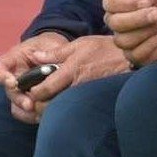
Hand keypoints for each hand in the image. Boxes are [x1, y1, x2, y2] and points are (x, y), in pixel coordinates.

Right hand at [0, 32, 72, 123]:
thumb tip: (50, 62)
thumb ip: (50, 52)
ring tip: (40, 113)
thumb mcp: (50, 44)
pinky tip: (45, 115)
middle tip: (30, 105)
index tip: (12, 83)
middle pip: (9, 92)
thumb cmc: (50, 46)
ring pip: (16, 106)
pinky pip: (26, 114)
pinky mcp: (30, 102)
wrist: (56, 54)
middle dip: (19, 99)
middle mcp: (13, 78)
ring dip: (26, 111)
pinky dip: (33, 116)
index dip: (2, 76)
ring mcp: (20, 91)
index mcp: (13, 61)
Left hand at [0, 34, 132, 123]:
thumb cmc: (103, 49)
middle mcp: (76, 86)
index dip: (32, 93)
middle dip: (37, 107)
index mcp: (70, 71)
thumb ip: (56, 53)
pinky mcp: (91, 100)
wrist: (130, 59)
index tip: (27, 91)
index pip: (45, 89)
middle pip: (50, 105)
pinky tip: (58, 108)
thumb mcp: (79, 44)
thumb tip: (35, 56)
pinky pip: (72, 110)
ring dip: (48, 112)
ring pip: (60, 110)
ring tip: (41, 107)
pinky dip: (62, 111)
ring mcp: (84, 95)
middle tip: (30, 103)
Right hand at [102, 0, 156, 66]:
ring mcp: (124, 38)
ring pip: (124, 40)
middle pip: (115, 22)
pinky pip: (135, 54)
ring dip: (149, 30)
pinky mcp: (135, 55)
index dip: (129, 3)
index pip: (109, 3)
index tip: (148, 0)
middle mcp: (115, 19)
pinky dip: (153, 43)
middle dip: (141, 17)